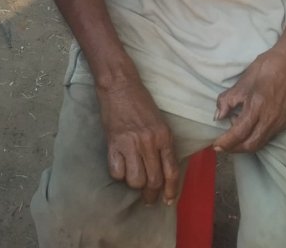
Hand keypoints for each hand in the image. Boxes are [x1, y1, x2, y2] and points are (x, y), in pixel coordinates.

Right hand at [97, 78, 179, 205]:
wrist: (119, 85)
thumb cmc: (139, 101)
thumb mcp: (159, 121)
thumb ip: (162, 144)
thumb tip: (162, 168)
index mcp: (164, 136)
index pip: (172, 171)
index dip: (171, 190)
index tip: (168, 200)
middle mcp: (149, 142)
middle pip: (154, 180)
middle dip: (151, 194)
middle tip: (148, 198)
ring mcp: (131, 143)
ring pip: (136, 180)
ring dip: (134, 184)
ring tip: (132, 178)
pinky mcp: (114, 143)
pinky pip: (117, 172)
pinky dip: (118, 174)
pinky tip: (119, 167)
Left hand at [212, 48, 285, 154]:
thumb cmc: (264, 69)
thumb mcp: (241, 82)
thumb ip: (228, 100)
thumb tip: (218, 117)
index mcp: (257, 108)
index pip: (239, 133)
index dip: (226, 142)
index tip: (215, 146)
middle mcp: (270, 120)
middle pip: (250, 145)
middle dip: (234, 149)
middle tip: (222, 146)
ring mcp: (280, 123)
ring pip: (260, 143)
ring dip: (245, 144)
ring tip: (233, 138)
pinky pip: (268, 136)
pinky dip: (256, 137)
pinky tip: (249, 128)